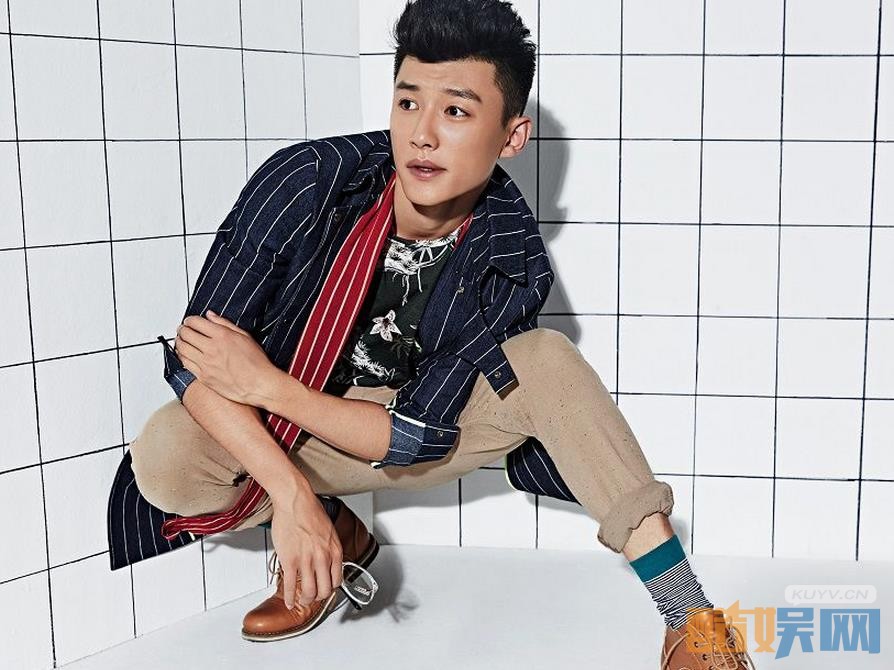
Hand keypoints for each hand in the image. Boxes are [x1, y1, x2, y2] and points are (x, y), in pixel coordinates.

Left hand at [174, 310, 279, 404]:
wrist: (259, 384)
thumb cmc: (256, 362)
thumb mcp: (245, 336)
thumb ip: (225, 324)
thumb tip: (210, 316)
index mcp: (222, 336)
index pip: (196, 322)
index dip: (189, 320)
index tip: (189, 321)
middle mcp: (211, 349)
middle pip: (186, 334)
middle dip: (182, 329)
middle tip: (183, 329)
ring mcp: (206, 364)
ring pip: (182, 349)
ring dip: (179, 342)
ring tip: (181, 340)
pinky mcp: (203, 377)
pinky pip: (185, 364)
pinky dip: (182, 357)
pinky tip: (184, 354)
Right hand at [270, 488, 343, 609]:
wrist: (295, 501)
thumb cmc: (310, 511)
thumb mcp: (329, 532)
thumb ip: (329, 549)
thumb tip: (327, 562)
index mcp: (335, 550)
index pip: (337, 581)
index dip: (330, 589)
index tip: (325, 590)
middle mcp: (323, 558)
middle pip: (324, 590)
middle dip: (318, 597)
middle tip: (312, 598)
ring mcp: (306, 561)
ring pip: (309, 592)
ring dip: (305, 600)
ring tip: (301, 600)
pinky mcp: (290, 561)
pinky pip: (290, 586)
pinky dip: (290, 598)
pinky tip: (289, 601)